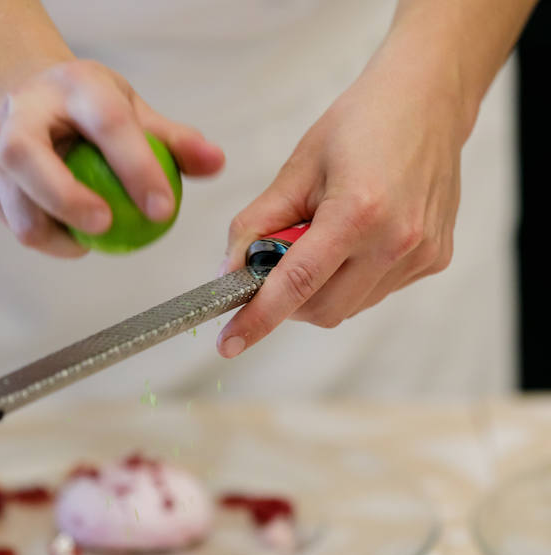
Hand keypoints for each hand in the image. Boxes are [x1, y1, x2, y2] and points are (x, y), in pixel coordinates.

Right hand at [0, 59, 224, 256]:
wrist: (23, 99)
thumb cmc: (85, 110)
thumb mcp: (132, 112)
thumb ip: (174, 141)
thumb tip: (215, 163)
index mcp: (72, 87)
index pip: (107, 125)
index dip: (137, 169)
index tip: (163, 210)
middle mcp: (21, 112)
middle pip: (27, 158)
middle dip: (65, 199)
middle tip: (105, 226)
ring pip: (16, 205)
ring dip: (57, 235)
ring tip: (92, 237)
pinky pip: (14, 224)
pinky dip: (47, 238)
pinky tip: (69, 233)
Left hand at [216, 40, 465, 358]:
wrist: (430, 102)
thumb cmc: (361, 124)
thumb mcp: (298, 167)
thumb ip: (258, 222)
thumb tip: (230, 271)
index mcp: (358, 212)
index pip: (296, 284)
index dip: (258, 318)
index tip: (229, 344)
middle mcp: (395, 241)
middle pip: (323, 311)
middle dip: (291, 303)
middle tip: (280, 270)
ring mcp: (419, 255)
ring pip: (350, 307)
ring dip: (323, 290)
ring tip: (328, 239)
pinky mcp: (434, 260)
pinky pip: (377, 292)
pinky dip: (354, 280)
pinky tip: (361, 240)